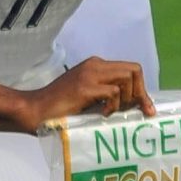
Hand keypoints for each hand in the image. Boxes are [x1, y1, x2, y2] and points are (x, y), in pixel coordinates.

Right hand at [21, 57, 153, 130]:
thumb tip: (134, 105)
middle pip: (134, 70)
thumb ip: (106, 94)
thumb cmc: (59, 109)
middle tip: (135, 112)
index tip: (145, 109)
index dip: (141, 89)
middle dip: (140, 93)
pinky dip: (112, 106)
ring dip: (126, 99)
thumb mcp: (88, 97)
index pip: (130, 69)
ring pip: (127, 78)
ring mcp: (89, 75)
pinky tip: (101, 114)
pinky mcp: (84, 87)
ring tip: (112, 112)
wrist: (34, 111)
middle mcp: (94, 66)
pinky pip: (113, 92)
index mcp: (95, 66)